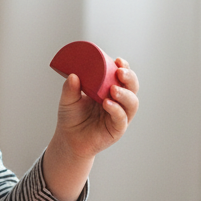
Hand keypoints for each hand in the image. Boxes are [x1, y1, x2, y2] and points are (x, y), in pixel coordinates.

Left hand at [43, 59, 139, 200]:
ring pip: (132, 103)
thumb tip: (73, 75)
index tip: (118, 60)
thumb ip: (70, 89)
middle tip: (119, 72)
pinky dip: (116, 110)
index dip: (124, 67)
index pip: (122, 77)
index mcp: (110, 91)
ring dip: (124, 94)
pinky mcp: (117, 130)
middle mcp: (119, 102)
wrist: (68, 140)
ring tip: (113, 89)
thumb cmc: (71, 118)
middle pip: (132, 87)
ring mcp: (120, 116)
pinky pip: (121, 119)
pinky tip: (108, 103)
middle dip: (129, 78)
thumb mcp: (68, 100)